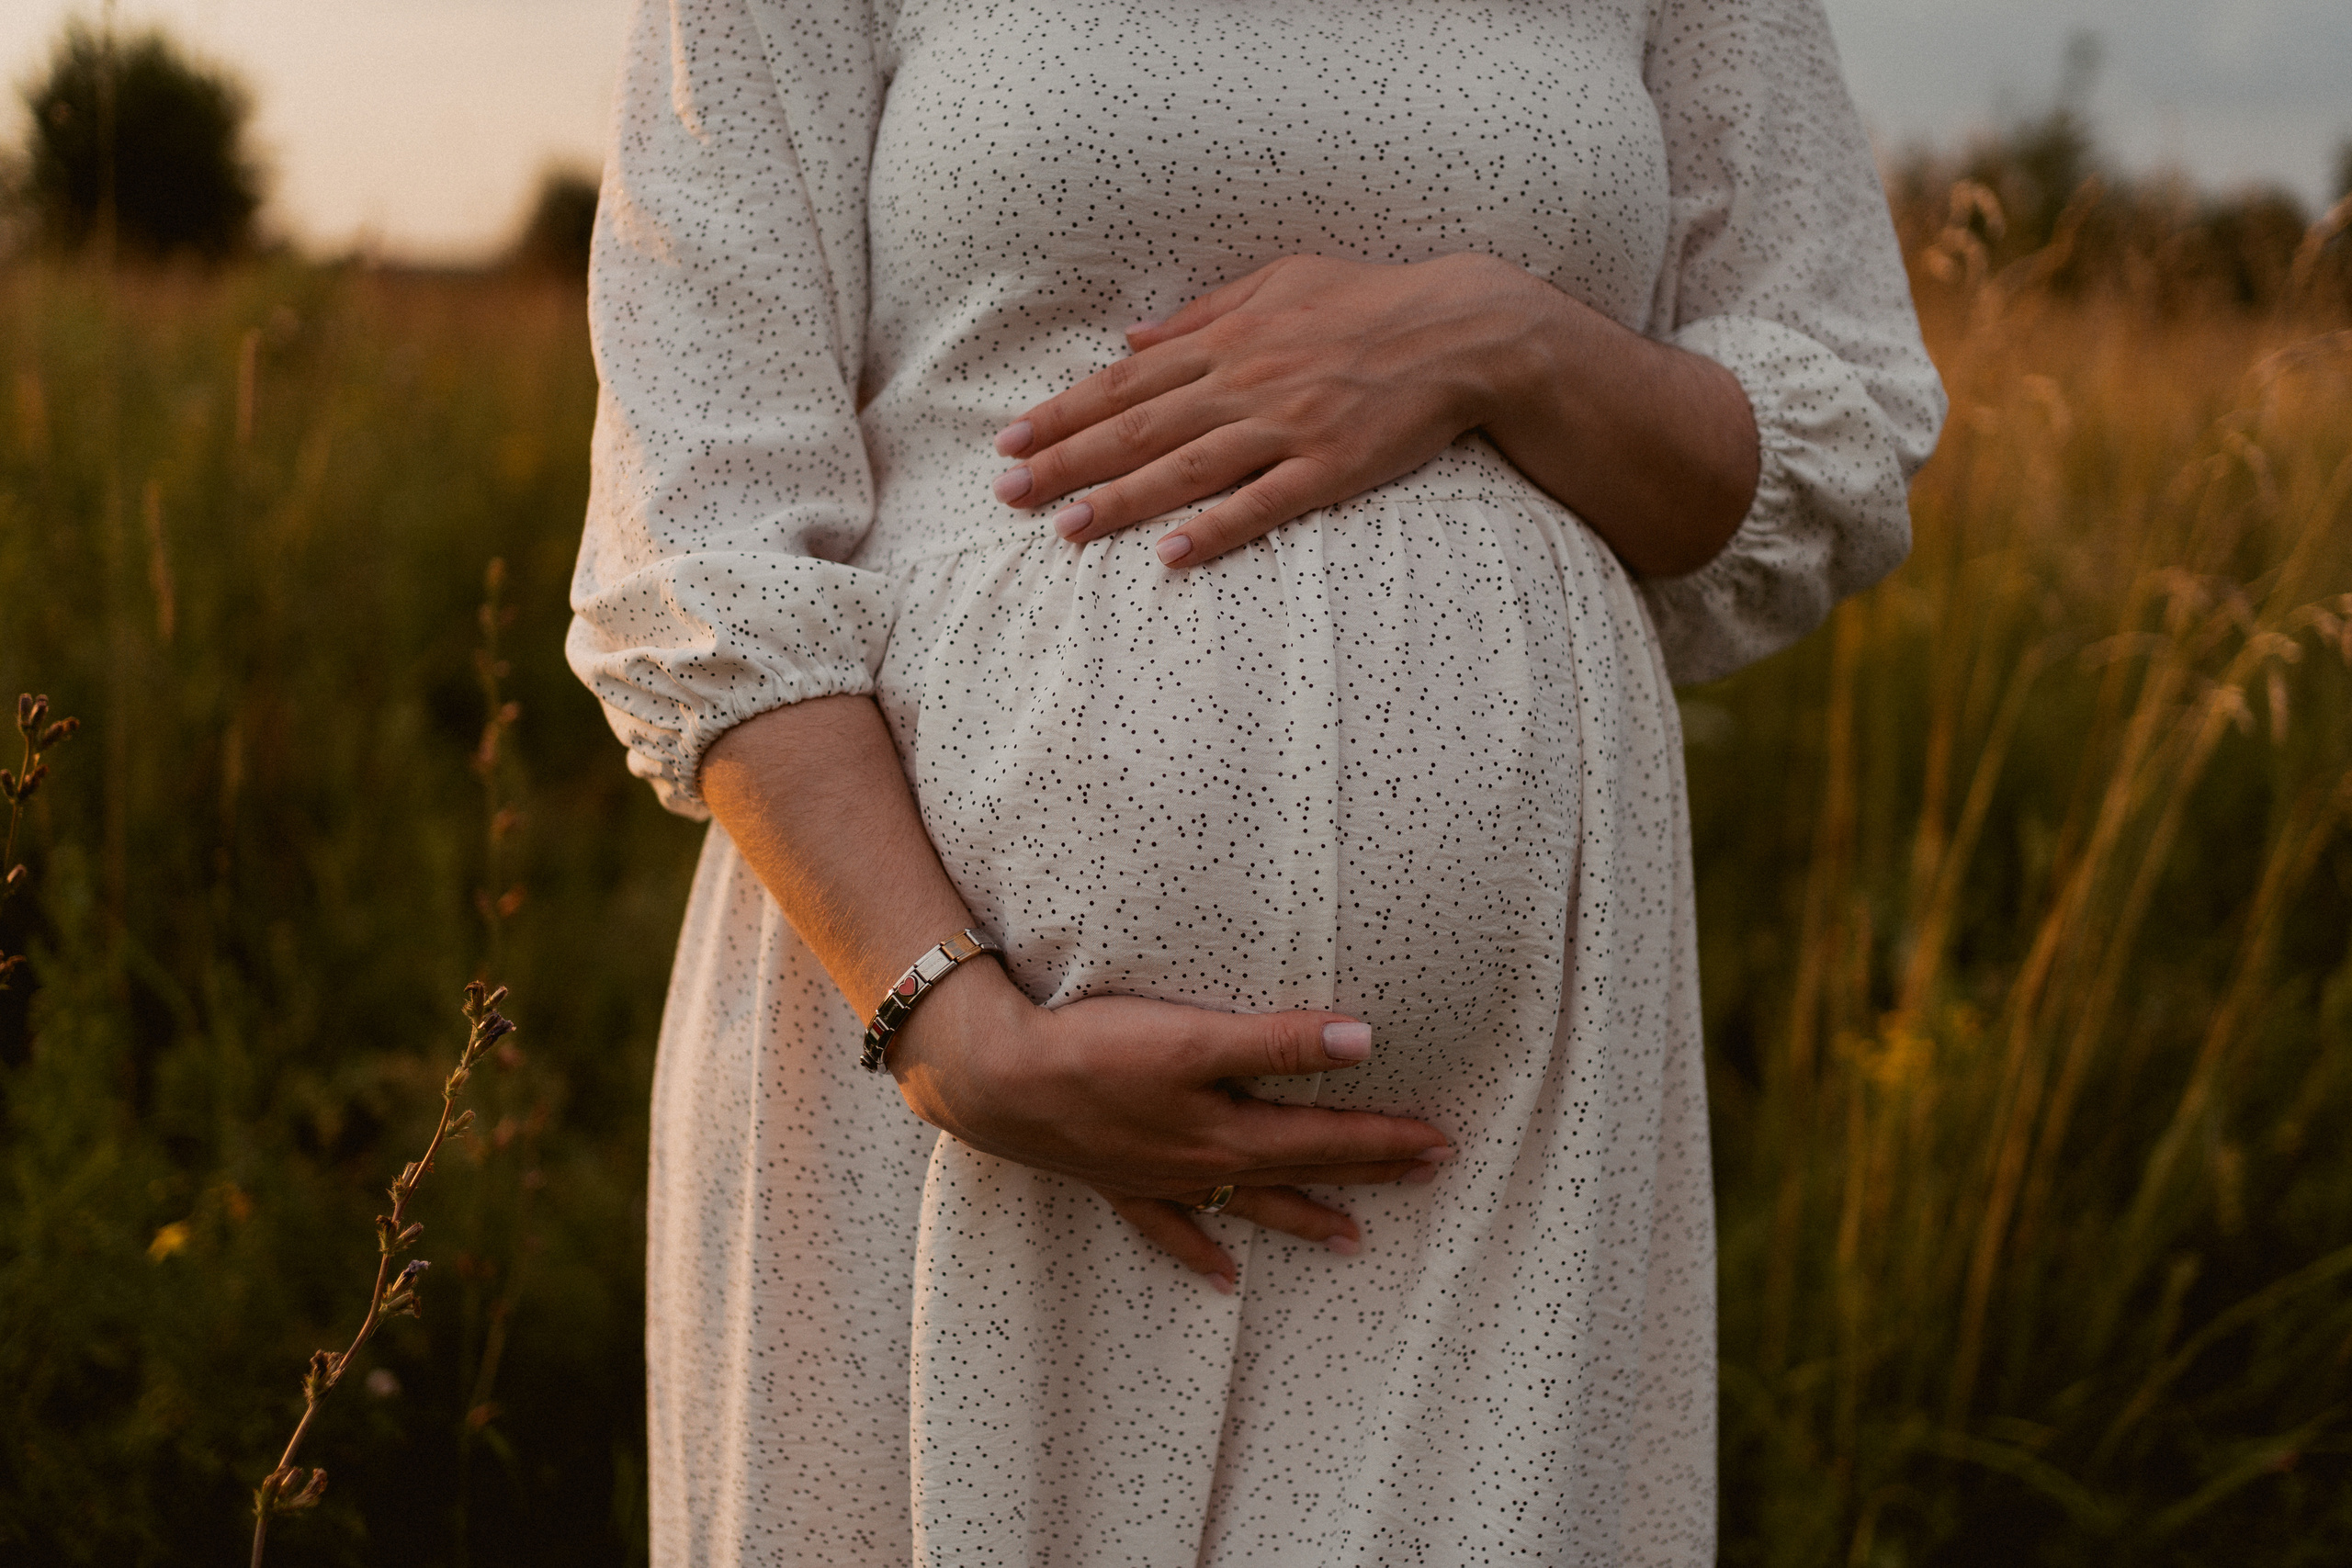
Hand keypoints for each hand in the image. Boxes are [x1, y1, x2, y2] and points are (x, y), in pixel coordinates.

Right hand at [890, 962, 1453, 1288]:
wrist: (1000, 1082)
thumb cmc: (1098, 1050)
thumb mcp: (1196, 1038)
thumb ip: (1279, 1041)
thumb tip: (1362, 1041)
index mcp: (1230, 1131)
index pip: (1328, 1136)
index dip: (1387, 1139)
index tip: (1440, 1143)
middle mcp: (1204, 1165)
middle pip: (1301, 1170)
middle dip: (1367, 1172)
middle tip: (1425, 1175)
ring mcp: (1162, 1181)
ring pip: (1250, 1206)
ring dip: (1303, 1218)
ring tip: (1351, 1241)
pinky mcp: (1120, 1183)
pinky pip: (1171, 1231)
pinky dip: (1200, 1252)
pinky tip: (1223, 1278)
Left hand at [988, 252, 1556, 565]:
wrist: (1464, 331)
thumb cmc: (1371, 301)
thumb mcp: (1281, 281)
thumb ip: (1204, 312)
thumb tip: (1130, 336)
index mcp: (1229, 340)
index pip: (1126, 382)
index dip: (1064, 413)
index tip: (1012, 441)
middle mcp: (1246, 383)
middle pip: (1138, 428)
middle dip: (1066, 461)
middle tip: (1007, 494)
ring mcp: (1287, 427)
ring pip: (1185, 469)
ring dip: (1120, 500)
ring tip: (1065, 529)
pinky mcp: (1329, 468)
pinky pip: (1262, 504)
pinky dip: (1213, 529)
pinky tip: (1168, 555)